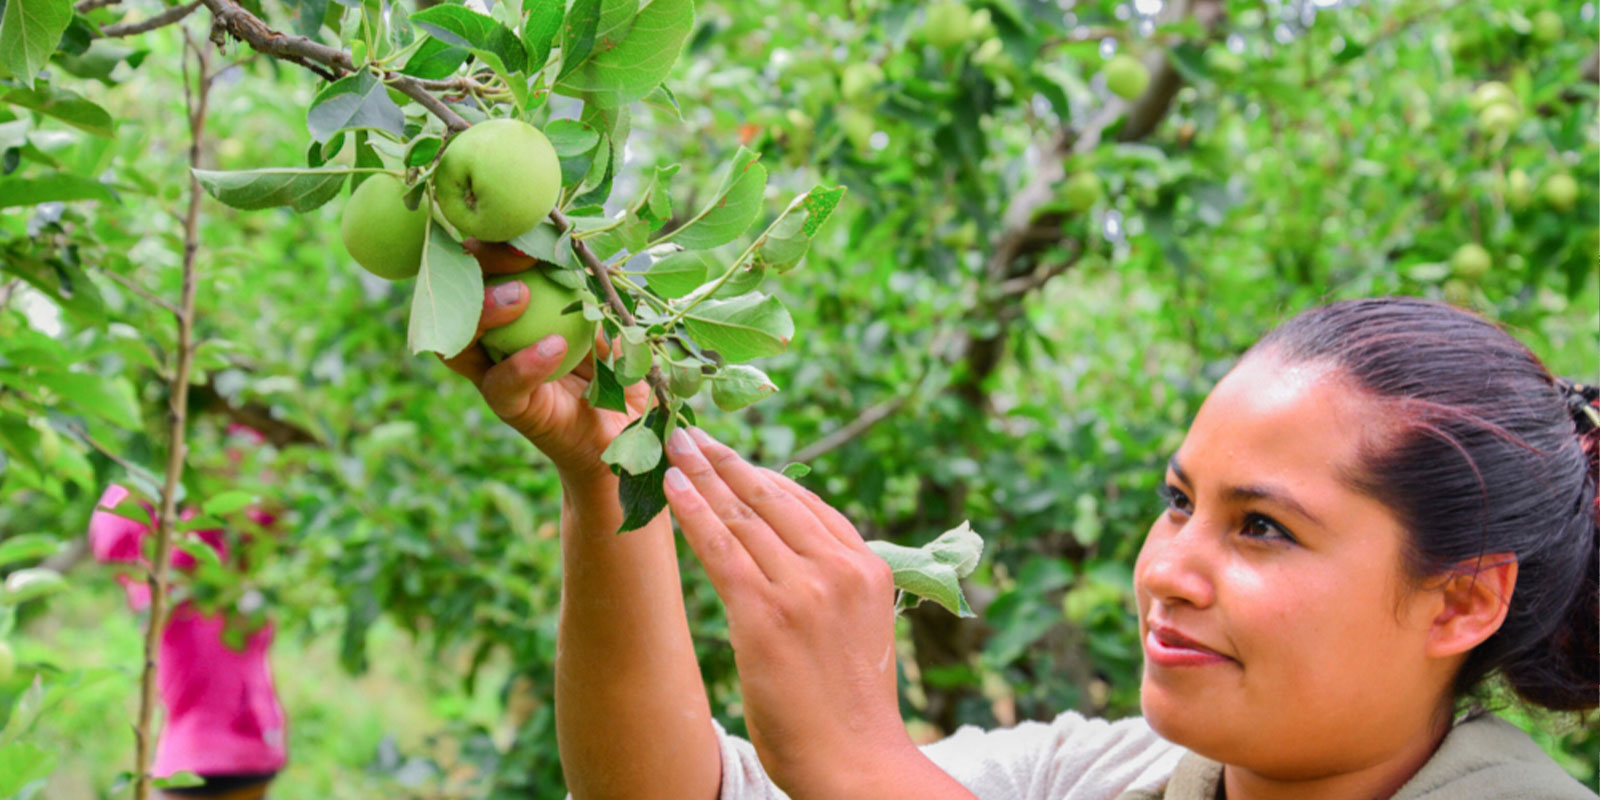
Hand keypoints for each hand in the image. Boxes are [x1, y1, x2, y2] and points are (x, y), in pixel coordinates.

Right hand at [440, 239, 649, 480]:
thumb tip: (585, 242)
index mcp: (510, 306)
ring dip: (483, 311)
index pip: (484, 261)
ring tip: (522, 296)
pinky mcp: (510, 408)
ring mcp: (494, 372)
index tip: (530, 227)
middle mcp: (491, 337)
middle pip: (454, 292)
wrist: (627, 427)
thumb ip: (594, 286)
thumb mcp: (612, 316)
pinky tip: (553, 347)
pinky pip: (502, 384)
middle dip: (476, 263)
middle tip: (518, 254)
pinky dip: (524, 364)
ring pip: (457, 341)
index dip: (496, 239)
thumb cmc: (618, 363)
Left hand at [661, 427, 914, 796]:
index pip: (808, 504)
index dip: (761, 473)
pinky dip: (693, 512)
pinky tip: (671, 487)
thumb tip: (794, 553)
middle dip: (726, 460)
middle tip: (691, 430)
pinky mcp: (766, 616)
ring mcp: (804, 590)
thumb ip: (835, 584)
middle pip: (772, 498)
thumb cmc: (851, 705)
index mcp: (868, 567)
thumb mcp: (861, 628)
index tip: (730, 453)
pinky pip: (721, 549)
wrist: (856, 763)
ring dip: (702, 475)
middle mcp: (839, 569)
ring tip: (673, 446)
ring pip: (742, 517)